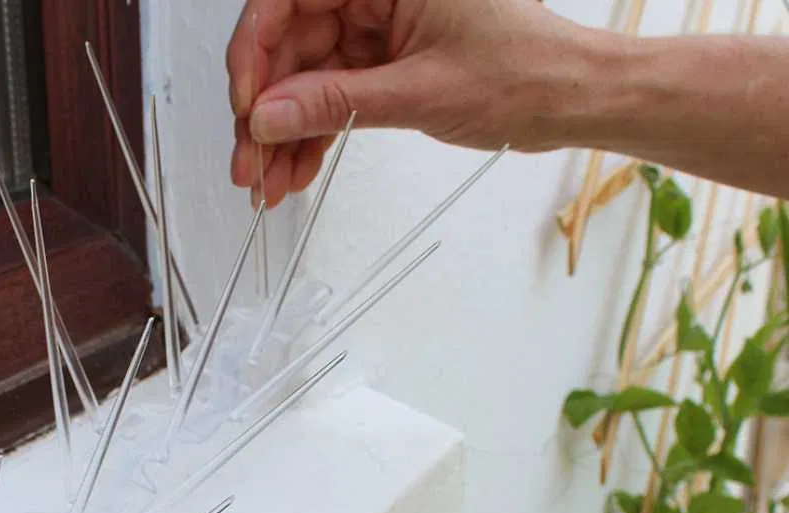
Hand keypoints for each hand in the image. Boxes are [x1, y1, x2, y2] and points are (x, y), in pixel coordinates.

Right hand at [226, 0, 591, 205]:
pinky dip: (313, 134)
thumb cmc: (525, 72)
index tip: (245, 105)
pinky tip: (294, 170)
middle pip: (290, 44)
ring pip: (305, 77)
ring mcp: (376, 28)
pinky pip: (331, 96)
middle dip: (265, 109)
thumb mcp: (420, 92)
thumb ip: (336, 103)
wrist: (571, 98)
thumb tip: (268, 115)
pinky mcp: (382, 61)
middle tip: (250, 161)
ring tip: (269, 181)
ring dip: (283, 133)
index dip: (255, 51)